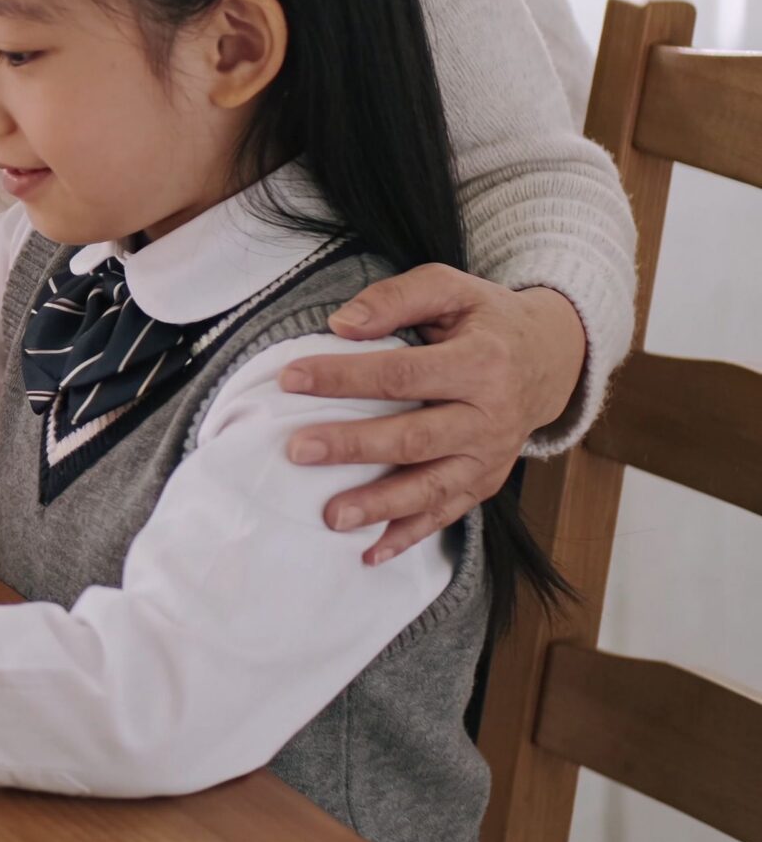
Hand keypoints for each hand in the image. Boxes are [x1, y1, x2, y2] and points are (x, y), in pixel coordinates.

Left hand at [279, 264, 586, 564]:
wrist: (551, 358)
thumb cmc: (486, 319)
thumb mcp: (451, 288)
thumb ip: (397, 298)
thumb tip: (341, 324)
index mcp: (481, 363)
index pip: (402, 373)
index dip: (345, 377)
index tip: (290, 378)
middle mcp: (490, 417)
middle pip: (414, 437)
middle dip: (354, 447)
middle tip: (298, 451)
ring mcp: (490, 457)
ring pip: (431, 488)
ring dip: (379, 506)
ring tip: (330, 516)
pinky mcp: (486, 482)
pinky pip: (447, 514)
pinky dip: (409, 536)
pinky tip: (370, 553)